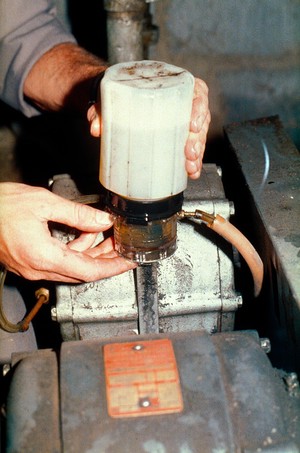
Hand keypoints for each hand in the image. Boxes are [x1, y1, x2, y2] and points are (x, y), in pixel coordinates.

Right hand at [0, 183, 135, 281]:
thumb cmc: (0, 206)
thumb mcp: (43, 203)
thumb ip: (77, 214)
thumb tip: (102, 220)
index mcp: (44, 256)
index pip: (89, 271)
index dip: (113, 267)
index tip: (129, 262)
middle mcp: (38, 268)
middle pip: (83, 271)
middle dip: (106, 260)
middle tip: (124, 248)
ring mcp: (32, 267)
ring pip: (71, 266)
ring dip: (92, 254)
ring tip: (108, 238)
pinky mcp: (28, 261)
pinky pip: (59, 261)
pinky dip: (75, 250)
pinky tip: (84, 235)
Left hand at [87, 77, 209, 178]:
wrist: (110, 98)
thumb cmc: (115, 91)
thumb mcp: (108, 95)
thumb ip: (100, 109)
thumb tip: (96, 127)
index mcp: (170, 84)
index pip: (196, 90)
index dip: (200, 108)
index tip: (193, 125)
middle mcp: (179, 100)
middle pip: (199, 118)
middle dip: (198, 139)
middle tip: (189, 154)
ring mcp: (179, 118)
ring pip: (197, 134)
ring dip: (197, 153)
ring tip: (190, 167)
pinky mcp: (174, 134)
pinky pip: (190, 145)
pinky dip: (192, 160)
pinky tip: (190, 171)